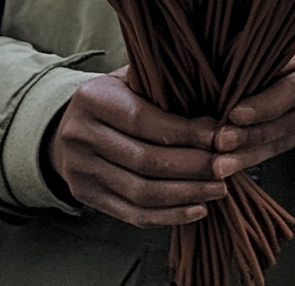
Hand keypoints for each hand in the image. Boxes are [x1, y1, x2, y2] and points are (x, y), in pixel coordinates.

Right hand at [48, 70, 226, 227]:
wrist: (69, 125)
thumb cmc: (114, 98)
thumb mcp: (130, 79)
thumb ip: (163, 88)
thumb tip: (215, 111)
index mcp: (92, 98)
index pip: (144, 121)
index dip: (185, 133)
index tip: (218, 137)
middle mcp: (80, 135)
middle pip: (144, 160)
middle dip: (192, 166)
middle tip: (225, 166)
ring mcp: (80, 170)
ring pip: (141, 192)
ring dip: (185, 194)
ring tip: (217, 188)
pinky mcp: (86, 196)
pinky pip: (132, 214)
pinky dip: (167, 216)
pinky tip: (196, 209)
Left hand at [212, 22, 294, 177]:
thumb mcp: (288, 27)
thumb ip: (259, 36)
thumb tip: (220, 50)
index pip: (291, 63)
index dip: (263, 85)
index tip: (233, 106)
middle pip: (291, 102)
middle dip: (254, 124)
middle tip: (222, 137)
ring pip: (287, 131)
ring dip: (251, 149)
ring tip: (222, 162)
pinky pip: (286, 145)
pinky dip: (258, 156)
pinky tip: (234, 165)